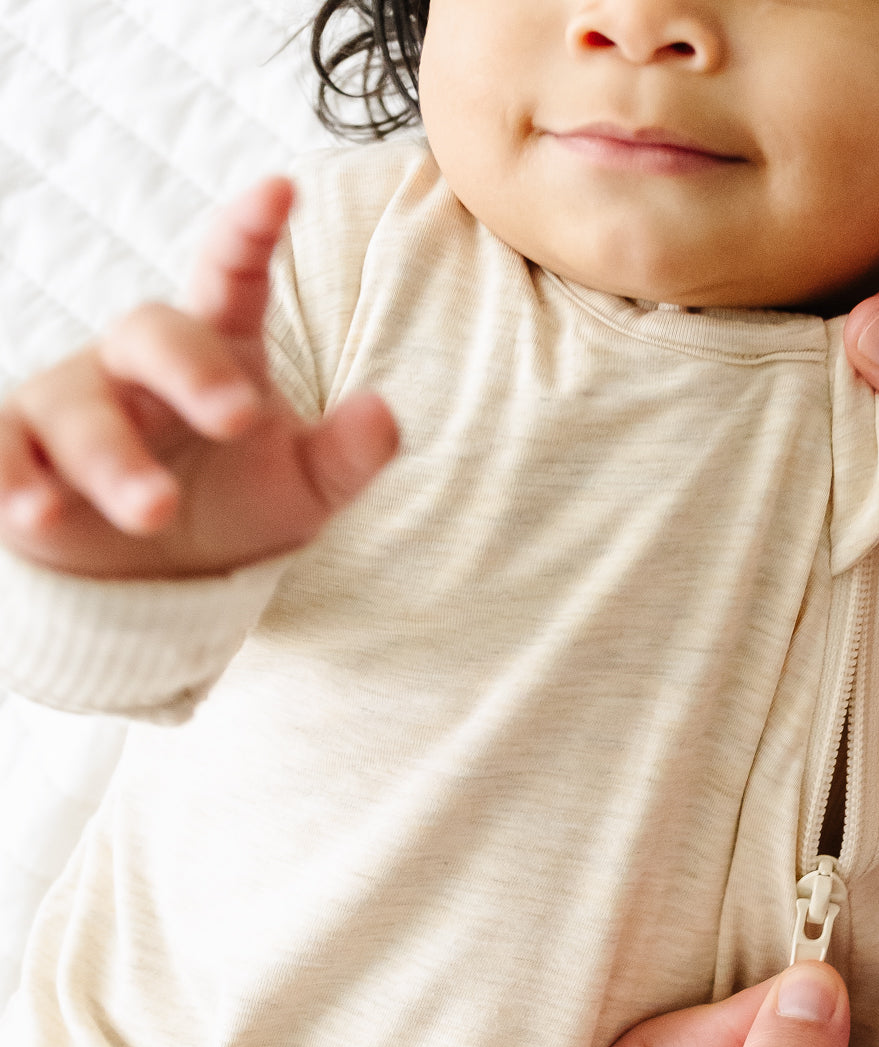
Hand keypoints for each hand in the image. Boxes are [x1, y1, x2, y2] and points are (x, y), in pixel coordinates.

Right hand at [0, 177, 397, 579]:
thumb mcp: (308, 487)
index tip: (282, 191)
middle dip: (191, 373)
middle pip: (152, 335)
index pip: (233, 276)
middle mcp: (140, 362)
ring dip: (114, 460)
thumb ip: (349, 453)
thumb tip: (386, 415)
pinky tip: (31, 510)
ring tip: (155, 512)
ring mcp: (74, 400)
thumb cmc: (238, 503)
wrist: (162, 568)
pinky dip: (9, 475)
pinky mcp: (21, 450)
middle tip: (237, 419)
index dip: (250, 232)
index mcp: (219, 350)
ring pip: (79, 408)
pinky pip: (2, 448)